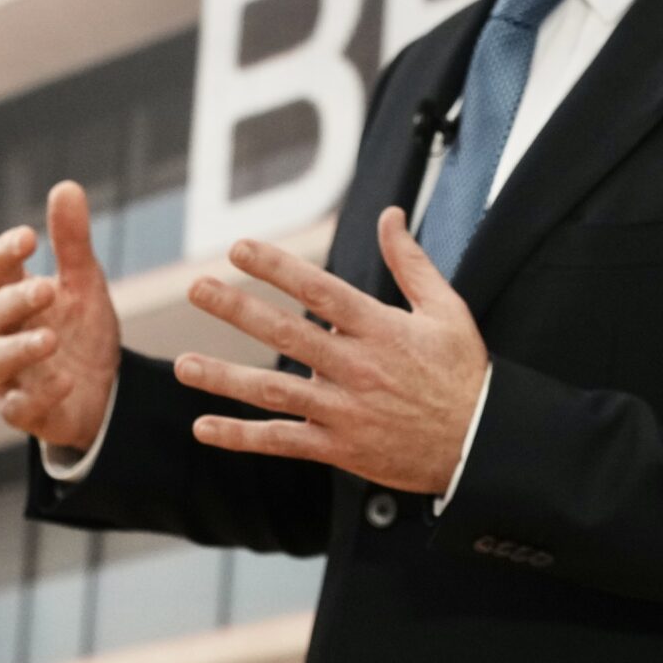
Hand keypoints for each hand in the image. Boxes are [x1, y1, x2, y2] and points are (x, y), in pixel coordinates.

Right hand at [0, 180, 121, 451]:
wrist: (100, 392)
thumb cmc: (79, 331)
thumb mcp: (83, 284)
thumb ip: (71, 242)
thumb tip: (66, 186)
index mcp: (14, 297)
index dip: (6, 251)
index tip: (30, 237)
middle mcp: (2, 335)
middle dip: (18, 300)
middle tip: (48, 289)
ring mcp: (9, 375)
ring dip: (23, 349)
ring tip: (52, 339)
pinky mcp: (23, 411)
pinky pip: (18, 407)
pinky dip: (40, 395)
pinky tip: (67, 381)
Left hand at [176, 206, 488, 494]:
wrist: (480, 445)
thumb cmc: (463, 373)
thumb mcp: (447, 310)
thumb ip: (411, 262)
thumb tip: (390, 215)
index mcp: (380, 329)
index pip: (318, 291)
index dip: (276, 268)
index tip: (238, 249)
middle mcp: (356, 368)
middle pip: (286, 334)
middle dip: (238, 309)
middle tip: (197, 289)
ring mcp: (344, 411)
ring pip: (274, 392)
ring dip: (224, 378)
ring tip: (182, 364)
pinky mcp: (338, 448)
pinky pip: (282, 441)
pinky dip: (241, 437)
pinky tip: (203, 427)